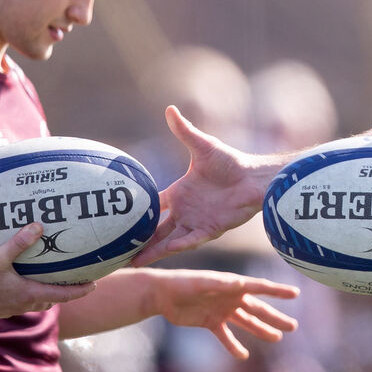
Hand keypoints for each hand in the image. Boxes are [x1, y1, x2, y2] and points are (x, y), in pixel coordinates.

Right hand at [0, 224, 95, 324]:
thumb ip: (18, 242)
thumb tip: (38, 226)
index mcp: (27, 293)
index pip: (61, 294)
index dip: (79, 290)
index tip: (93, 285)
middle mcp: (22, 304)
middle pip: (49, 300)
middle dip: (62, 293)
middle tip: (71, 282)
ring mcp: (9, 309)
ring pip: (33, 302)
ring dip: (43, 293)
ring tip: (46, 280)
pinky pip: (18, 302)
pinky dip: (25, 294)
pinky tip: (17, 283)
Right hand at [132, 106, 272, 264]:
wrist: (254, 177)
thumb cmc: (230, 162)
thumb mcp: (202, 146)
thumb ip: (184, 131)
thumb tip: (170, 108)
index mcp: (179, 193)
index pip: (153, 207)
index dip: (136, 215)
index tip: (117, 222)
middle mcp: (185, 210)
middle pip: (157, 230)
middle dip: (139, 242)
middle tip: (118, 253)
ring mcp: (197, 222)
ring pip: (170, 240)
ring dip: (154, 250)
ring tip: (134, 263)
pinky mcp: (211, 229)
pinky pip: (192, 240)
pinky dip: (180, 245)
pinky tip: (167, 250)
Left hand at [152, 269, 299, 358]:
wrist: (161, 294)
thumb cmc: (182, 283)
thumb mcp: (202, 282)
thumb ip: (221, 284)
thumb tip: (241, 283)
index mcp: (232, 284)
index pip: (260, 287)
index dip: (278, 290)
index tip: (295, 293)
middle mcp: (230, 297)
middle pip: (257, 308)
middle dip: (275, 317)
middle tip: (293, 326)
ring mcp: (221, 310)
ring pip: (245, 322)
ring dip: (261, 330)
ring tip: (276, 338)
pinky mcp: (209, 321)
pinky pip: (225, 336)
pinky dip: (233, 346)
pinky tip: (243, 356)